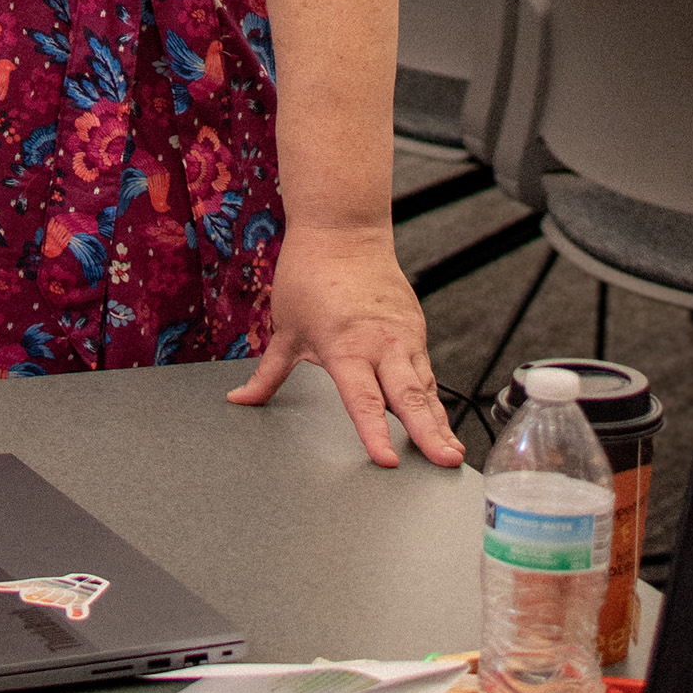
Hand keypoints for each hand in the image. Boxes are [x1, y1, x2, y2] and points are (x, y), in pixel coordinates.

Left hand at [226, 222, 464, 469]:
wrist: (343, 228)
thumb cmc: (310, 274)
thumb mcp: (286, 328)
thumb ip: (268, 373)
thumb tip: (240, 399)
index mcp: (345, 346)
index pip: (362, 400)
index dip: (374, 433)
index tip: (387, 461)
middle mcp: (380, 343)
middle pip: (409, 396)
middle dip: (429, 433)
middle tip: (446, 464)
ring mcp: (403, 334)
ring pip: (426, 387)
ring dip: (439, 422)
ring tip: (452, 455)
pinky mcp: (415, 326)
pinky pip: (426, 370)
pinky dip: (434, 398)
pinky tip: (441, 423)